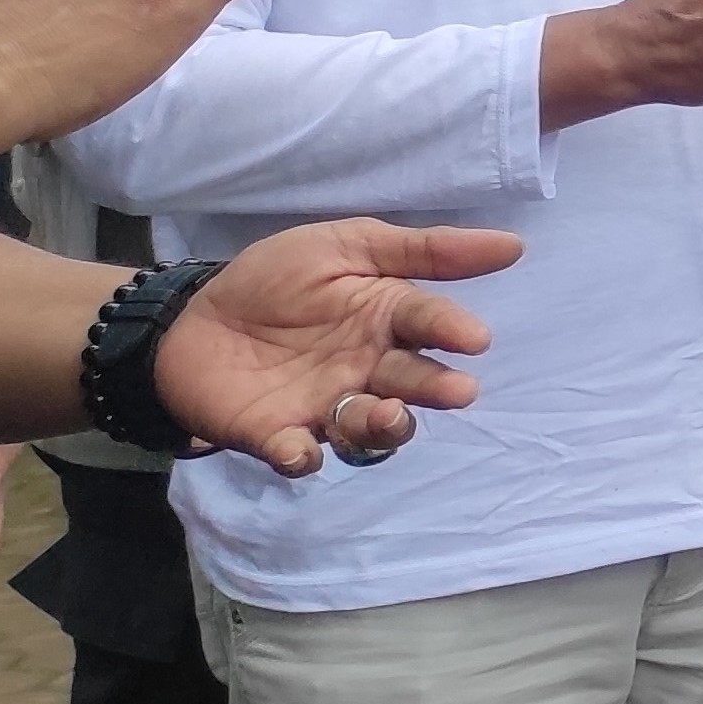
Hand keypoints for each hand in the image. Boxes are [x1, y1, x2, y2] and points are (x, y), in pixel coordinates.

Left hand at [155, 219, 524, 476]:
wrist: (189, 319)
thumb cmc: (275, 281)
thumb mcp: (345, 246)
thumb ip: (422, 250)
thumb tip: (513, 246)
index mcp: (386, 320)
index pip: (427, 324)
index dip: (451, 330)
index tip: (473, 339)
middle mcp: (369, 370)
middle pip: (411, 383)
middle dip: (434, 389)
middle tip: (455, 391)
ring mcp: (327, 406)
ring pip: (369, 427)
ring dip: (383, 426)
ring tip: (386, 415)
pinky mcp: (279, 434)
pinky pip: (300, 453)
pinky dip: (303, 456)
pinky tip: (302, 449)